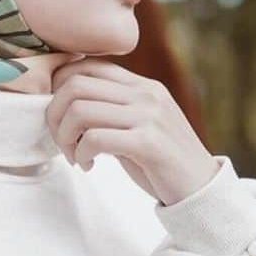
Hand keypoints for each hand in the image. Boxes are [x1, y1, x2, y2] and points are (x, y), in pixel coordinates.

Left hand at [45, 57, 219, 205]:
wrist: (202, 190)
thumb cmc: (160, 162)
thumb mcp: (136, 126)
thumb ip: (109, 110)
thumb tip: (61, 104)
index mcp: (141, 86)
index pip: (85, 65)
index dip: (58, 87)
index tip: (58, 116)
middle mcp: (145, 94)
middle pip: (75, 84)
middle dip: (54, 115)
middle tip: (62, 141)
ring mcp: (149, 116)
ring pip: (80, 110)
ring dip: (65, 137)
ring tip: (75, 156)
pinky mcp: (148, 143)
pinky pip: (95, 138)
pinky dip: (81, 153)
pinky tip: (88, 165)